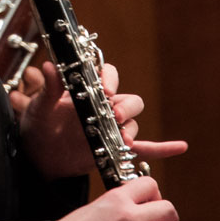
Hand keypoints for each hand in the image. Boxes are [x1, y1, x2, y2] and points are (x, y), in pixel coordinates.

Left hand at [15, 61, 163, 178]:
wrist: (39, 154)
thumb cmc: (39, 125)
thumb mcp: (40, 106)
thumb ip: (49, 88)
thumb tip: (49, 65)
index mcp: (89, 92)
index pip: (109, 77)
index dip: (111, 80)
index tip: (105, 89)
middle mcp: (105, 108)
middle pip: (129, 101)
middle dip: (126, 108)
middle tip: (115, 116)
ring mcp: (112, 129)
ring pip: (133, 125)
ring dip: (131, 131)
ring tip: (123, 142)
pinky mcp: (115, 149)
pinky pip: (144, 147)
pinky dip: (163, 147)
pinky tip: (180, 147)